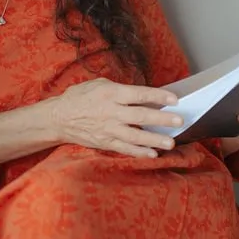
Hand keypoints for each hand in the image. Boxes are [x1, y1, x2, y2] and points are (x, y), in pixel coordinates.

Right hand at [53, 78, 182, 159]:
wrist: (59, 118)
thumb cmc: (80, 97)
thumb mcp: (100, 84)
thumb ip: (121, 90)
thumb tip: (144, 96)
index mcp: (111, 93)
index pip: (139, 94)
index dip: (158, 96)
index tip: (175, 99)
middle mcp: (111, 112)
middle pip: (141, 116)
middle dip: (162, 119)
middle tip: (179, 121)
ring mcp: (109, 129)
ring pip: (135, 136)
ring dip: (154, 140)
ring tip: (170, 142)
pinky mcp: (105, 142)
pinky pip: (125, 149)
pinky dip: (139, 152)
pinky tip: (152, 154)